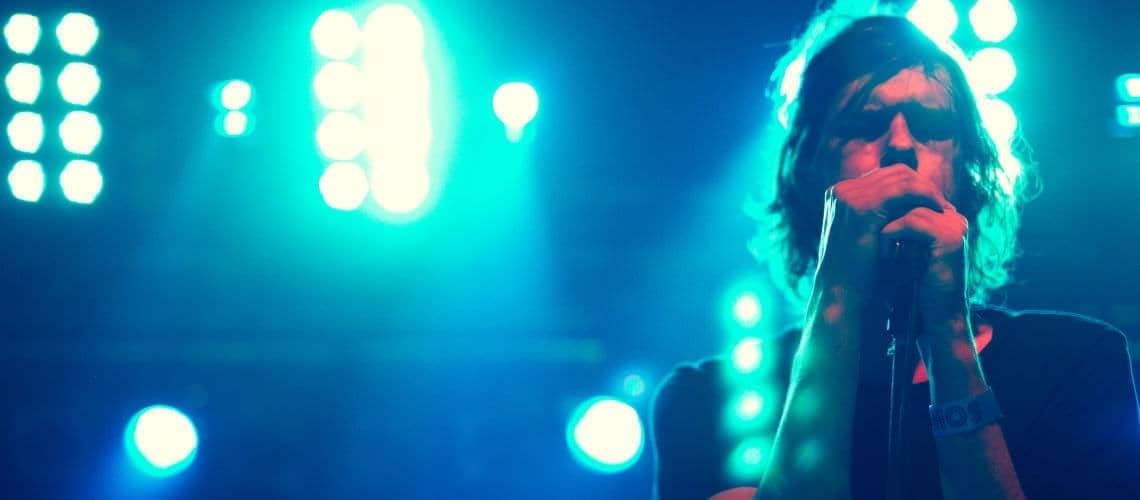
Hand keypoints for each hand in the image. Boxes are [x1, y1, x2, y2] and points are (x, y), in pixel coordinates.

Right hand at [816, 164, 948, 293]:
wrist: (842, 295)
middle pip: (894, 172)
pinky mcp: (862, 208)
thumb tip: (907, 205)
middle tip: (942, 203)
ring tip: (943, 207)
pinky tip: (938, 210)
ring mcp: (849, 197)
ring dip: (927, 190)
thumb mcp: (866, 238)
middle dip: (922, 185)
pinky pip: (904, 190)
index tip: (932, 201)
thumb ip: (880, 218)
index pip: (884, 176)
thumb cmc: (857, 274)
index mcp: (840, 195)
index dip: (912, 186)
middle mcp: (841, 191)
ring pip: (902, 177)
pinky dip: (924, 196)